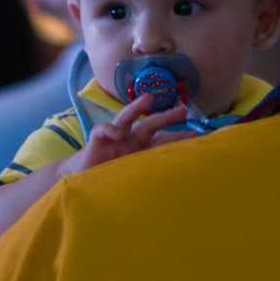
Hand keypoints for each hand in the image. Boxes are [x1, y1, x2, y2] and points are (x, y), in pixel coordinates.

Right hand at [59, 94, 194, 176]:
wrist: (82, 182)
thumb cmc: (111, 178)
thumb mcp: (135, 177)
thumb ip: (152, 173)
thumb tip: (179, 180)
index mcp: (142, 150)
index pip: (163, 140)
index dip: (179, 136)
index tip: (197, 136)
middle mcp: (131, 142)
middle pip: (150, 125)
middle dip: (166, 117)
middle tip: (182, 110)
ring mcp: (114, 140)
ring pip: (126, 119)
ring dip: (136, 107)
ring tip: (147, 98)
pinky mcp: (96, 143)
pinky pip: (102, 131)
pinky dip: (109, 130)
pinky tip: (117, 133)